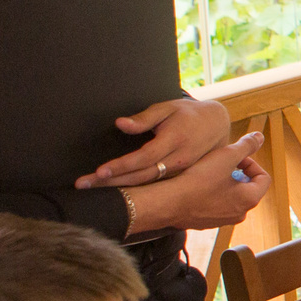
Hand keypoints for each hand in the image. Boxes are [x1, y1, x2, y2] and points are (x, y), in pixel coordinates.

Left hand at [78, 97, 232, 188]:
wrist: (217, 124)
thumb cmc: (188, 114)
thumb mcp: (167, 108)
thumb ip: (143, 118)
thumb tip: (120, 124)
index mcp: (174, 141)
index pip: (143, 158)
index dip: (121, 166)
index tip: (99, 171)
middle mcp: (178, 160)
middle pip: (140, 176)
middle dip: (111, 182)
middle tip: (83, 185)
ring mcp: (180, 171)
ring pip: (146, 184)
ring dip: (119, 188)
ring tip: (92, 189)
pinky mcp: (179, 177)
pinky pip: (154, 185)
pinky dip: (134, 190)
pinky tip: (115, 192)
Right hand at [126, 133, 272, 233]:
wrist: (167, 202)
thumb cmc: (199, 179)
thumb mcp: (226, 156)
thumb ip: (246, 146)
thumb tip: (259, 137)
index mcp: (250, 199)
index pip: (263, 178)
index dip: (251, 163)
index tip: (235, 157)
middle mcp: (239, 214)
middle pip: (247, 188)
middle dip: (237, 173)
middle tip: (221, 163)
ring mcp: (222, 221)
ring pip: (230, 197)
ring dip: (223, 183)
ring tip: (208, 172)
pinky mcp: (204, 223)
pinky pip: (214, 205)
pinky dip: (210, 194)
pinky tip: (196, 185)